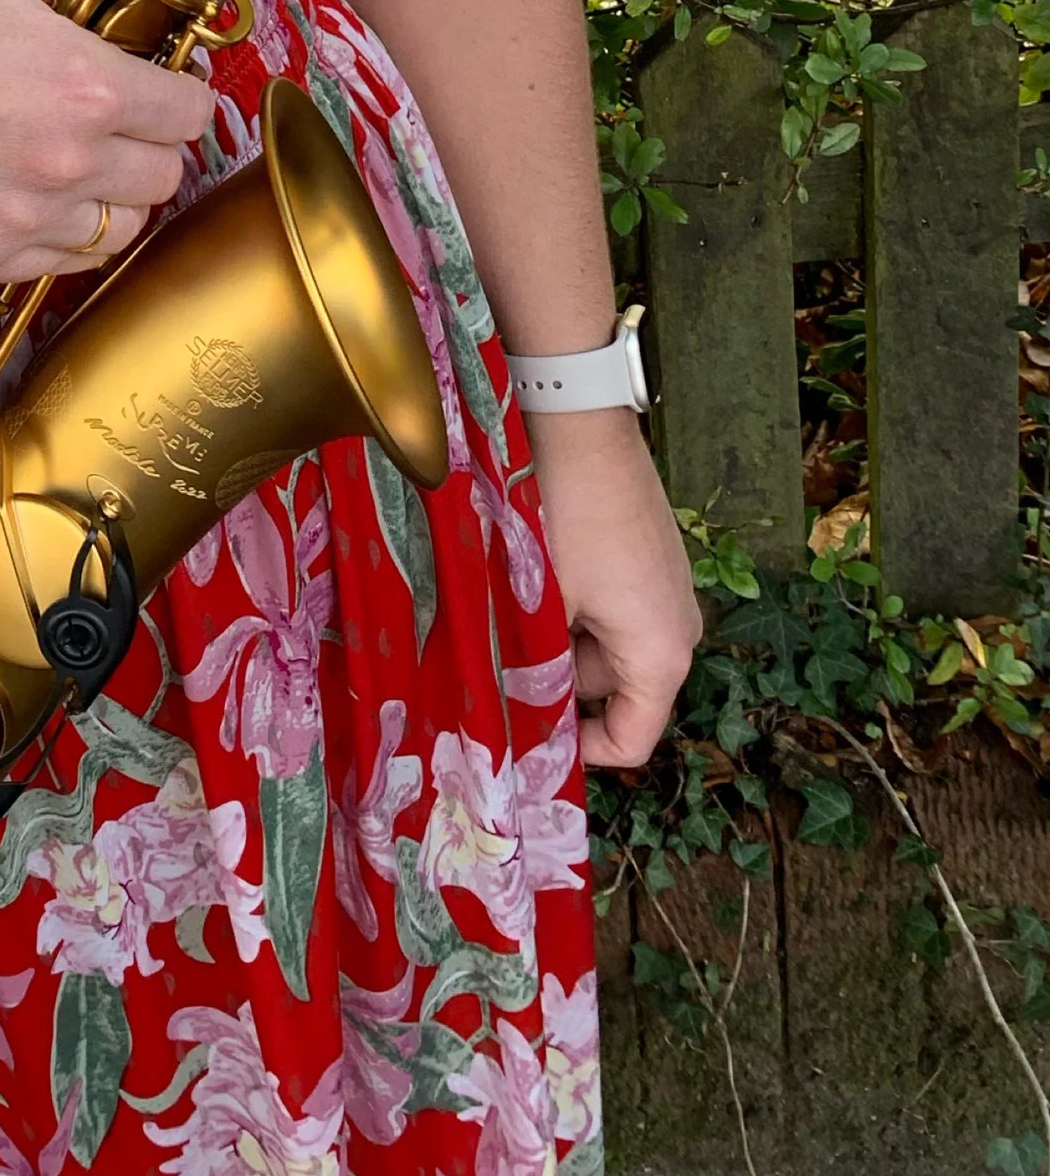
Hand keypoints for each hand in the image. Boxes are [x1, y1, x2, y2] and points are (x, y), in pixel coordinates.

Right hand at [0, 0, 215, 283]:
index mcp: (87, 85)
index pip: (192, 112)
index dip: (174, 88)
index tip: (142, 71)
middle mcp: (67, 164)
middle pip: (164, 175)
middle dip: (144, 142)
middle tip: (103, 108)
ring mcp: (22, 219)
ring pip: (119, 230)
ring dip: (107, 195)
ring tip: (67, 154)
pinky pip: (57, 266)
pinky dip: (53, 236)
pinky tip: (18, 189)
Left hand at [528, 408, 701, 768]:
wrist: (581, 424)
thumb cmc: (565, 518)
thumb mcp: (540, 603)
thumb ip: (529, 668)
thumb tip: (500, 716)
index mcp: (664, 655)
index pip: (632, 741)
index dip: (579, 751)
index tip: (528, 738)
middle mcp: (679, 629)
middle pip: (615, 691)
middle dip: (556, 687)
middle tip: (498, 673)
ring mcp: (666, 590)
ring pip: (604, 646)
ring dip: (558, 644)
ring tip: (503, 621)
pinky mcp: (649, 558)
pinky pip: (610, 608)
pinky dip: (571, 610)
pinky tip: (525, 587)